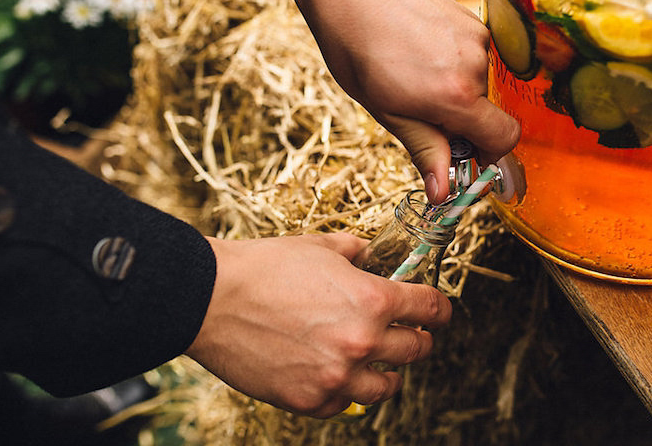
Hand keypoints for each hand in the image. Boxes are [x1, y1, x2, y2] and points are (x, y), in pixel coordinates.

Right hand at [184, 233, 451, 417]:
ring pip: (387, 386)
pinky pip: (345, 405)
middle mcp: (363, 342)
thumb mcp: (320, 247)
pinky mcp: (310, 401)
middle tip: (413, 335)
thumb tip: (369, 255)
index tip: (438, 312)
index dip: (439, 309)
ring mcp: (337, 376)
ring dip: (388, 373)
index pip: (431, 309)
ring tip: (380, 365)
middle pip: (417, 349)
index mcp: (373, 299)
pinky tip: (336, 375)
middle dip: (418, 339)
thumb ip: (355, 252)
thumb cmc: (264, 268)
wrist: (212, 299)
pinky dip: (345, 392)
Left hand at [281, 0, 520, 202]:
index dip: (490, 155)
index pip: (504, 138)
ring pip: (480, 83)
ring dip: (456, 91)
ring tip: (413, 76)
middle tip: (420, 114)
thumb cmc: (358, 48)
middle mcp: (477, 66)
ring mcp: (478, 38)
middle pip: (488, 112)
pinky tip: (420, 53)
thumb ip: (425, 150)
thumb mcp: (387, 111)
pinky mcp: (473, 18)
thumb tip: (443, 193)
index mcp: (456, 97)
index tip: (467, 160)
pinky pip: (474, 57)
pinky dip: (454, 65)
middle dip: (462, 122)